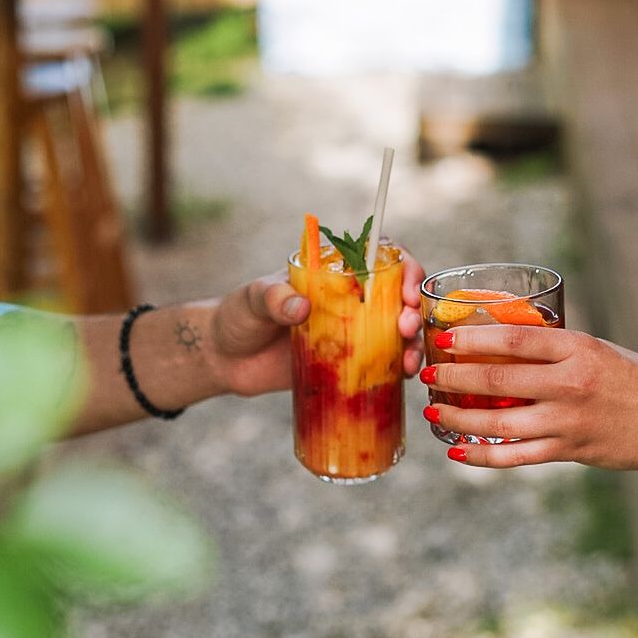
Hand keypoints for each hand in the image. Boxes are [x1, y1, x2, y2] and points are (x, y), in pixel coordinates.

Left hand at [209, 250, 426, 397]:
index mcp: (333, 273)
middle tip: (405, 326)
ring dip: (412, 344)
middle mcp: (350, 300)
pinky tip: (404, 377)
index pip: (381, 260)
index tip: (407, 291)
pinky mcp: (348, 365)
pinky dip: (399, 370)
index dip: (405, 270)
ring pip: (398, 333)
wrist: (224, 359)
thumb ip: (273, 298)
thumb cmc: (238, 317)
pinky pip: (382, 365)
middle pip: (399, 298)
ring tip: (409, 362)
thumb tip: (300, 307)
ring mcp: (352, 333)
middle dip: (413, 310)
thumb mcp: (252, 299)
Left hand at [420, 325, 637, 468]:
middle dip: (454, 377)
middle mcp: (571, 384)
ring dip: (458, 418)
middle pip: (497, 380)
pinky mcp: (572, 451)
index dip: (473, 338)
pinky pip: (517, 456)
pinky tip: (458, 451)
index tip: (444, 337)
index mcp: (578, 348)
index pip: (514, 338)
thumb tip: (504, 348)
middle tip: (427, 373)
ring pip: (499, 423)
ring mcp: (570, 421)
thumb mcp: (598, 350)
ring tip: (432, 410)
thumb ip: (555, 351)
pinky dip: (483, 455)